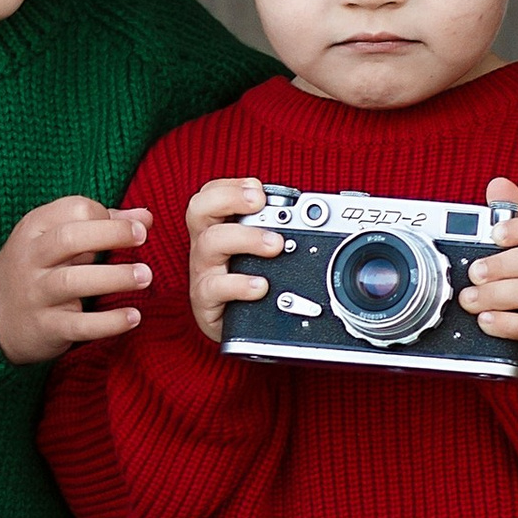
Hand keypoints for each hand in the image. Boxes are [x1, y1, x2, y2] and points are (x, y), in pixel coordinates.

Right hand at [0, 199, 152, 366]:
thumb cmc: (38, 269)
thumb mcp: (56, 239)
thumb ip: (101, 225)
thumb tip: (145, 217)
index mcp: (33, 229)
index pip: (72, 209)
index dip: (106, 214)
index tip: (132, 227)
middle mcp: (31, 260)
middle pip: (69, 239)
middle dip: (110, 234)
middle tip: (142, 238)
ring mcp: (36, 295)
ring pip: (72, 282)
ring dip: (114, 278)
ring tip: (145, 277)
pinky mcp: (46, 328)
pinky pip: (79, 325)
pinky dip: (108, 322)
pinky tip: (133, 316)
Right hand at [186, 176, 280, 348]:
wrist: (236, 332)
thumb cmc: (249, 283)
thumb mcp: (258, 254)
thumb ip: (278, 231)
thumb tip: (319, 215)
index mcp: (216, 228)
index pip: (210, 194)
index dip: (231, 186)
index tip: (259, 189)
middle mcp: (205, 246)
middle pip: (199, 209)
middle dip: (230, 198)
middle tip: (260, 202)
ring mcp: (203, 272)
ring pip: (209, 243)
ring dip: (245, 237)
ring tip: (275, 245)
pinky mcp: (206, 301)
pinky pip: (215, 288)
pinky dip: (240, 284)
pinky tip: (261, 286)